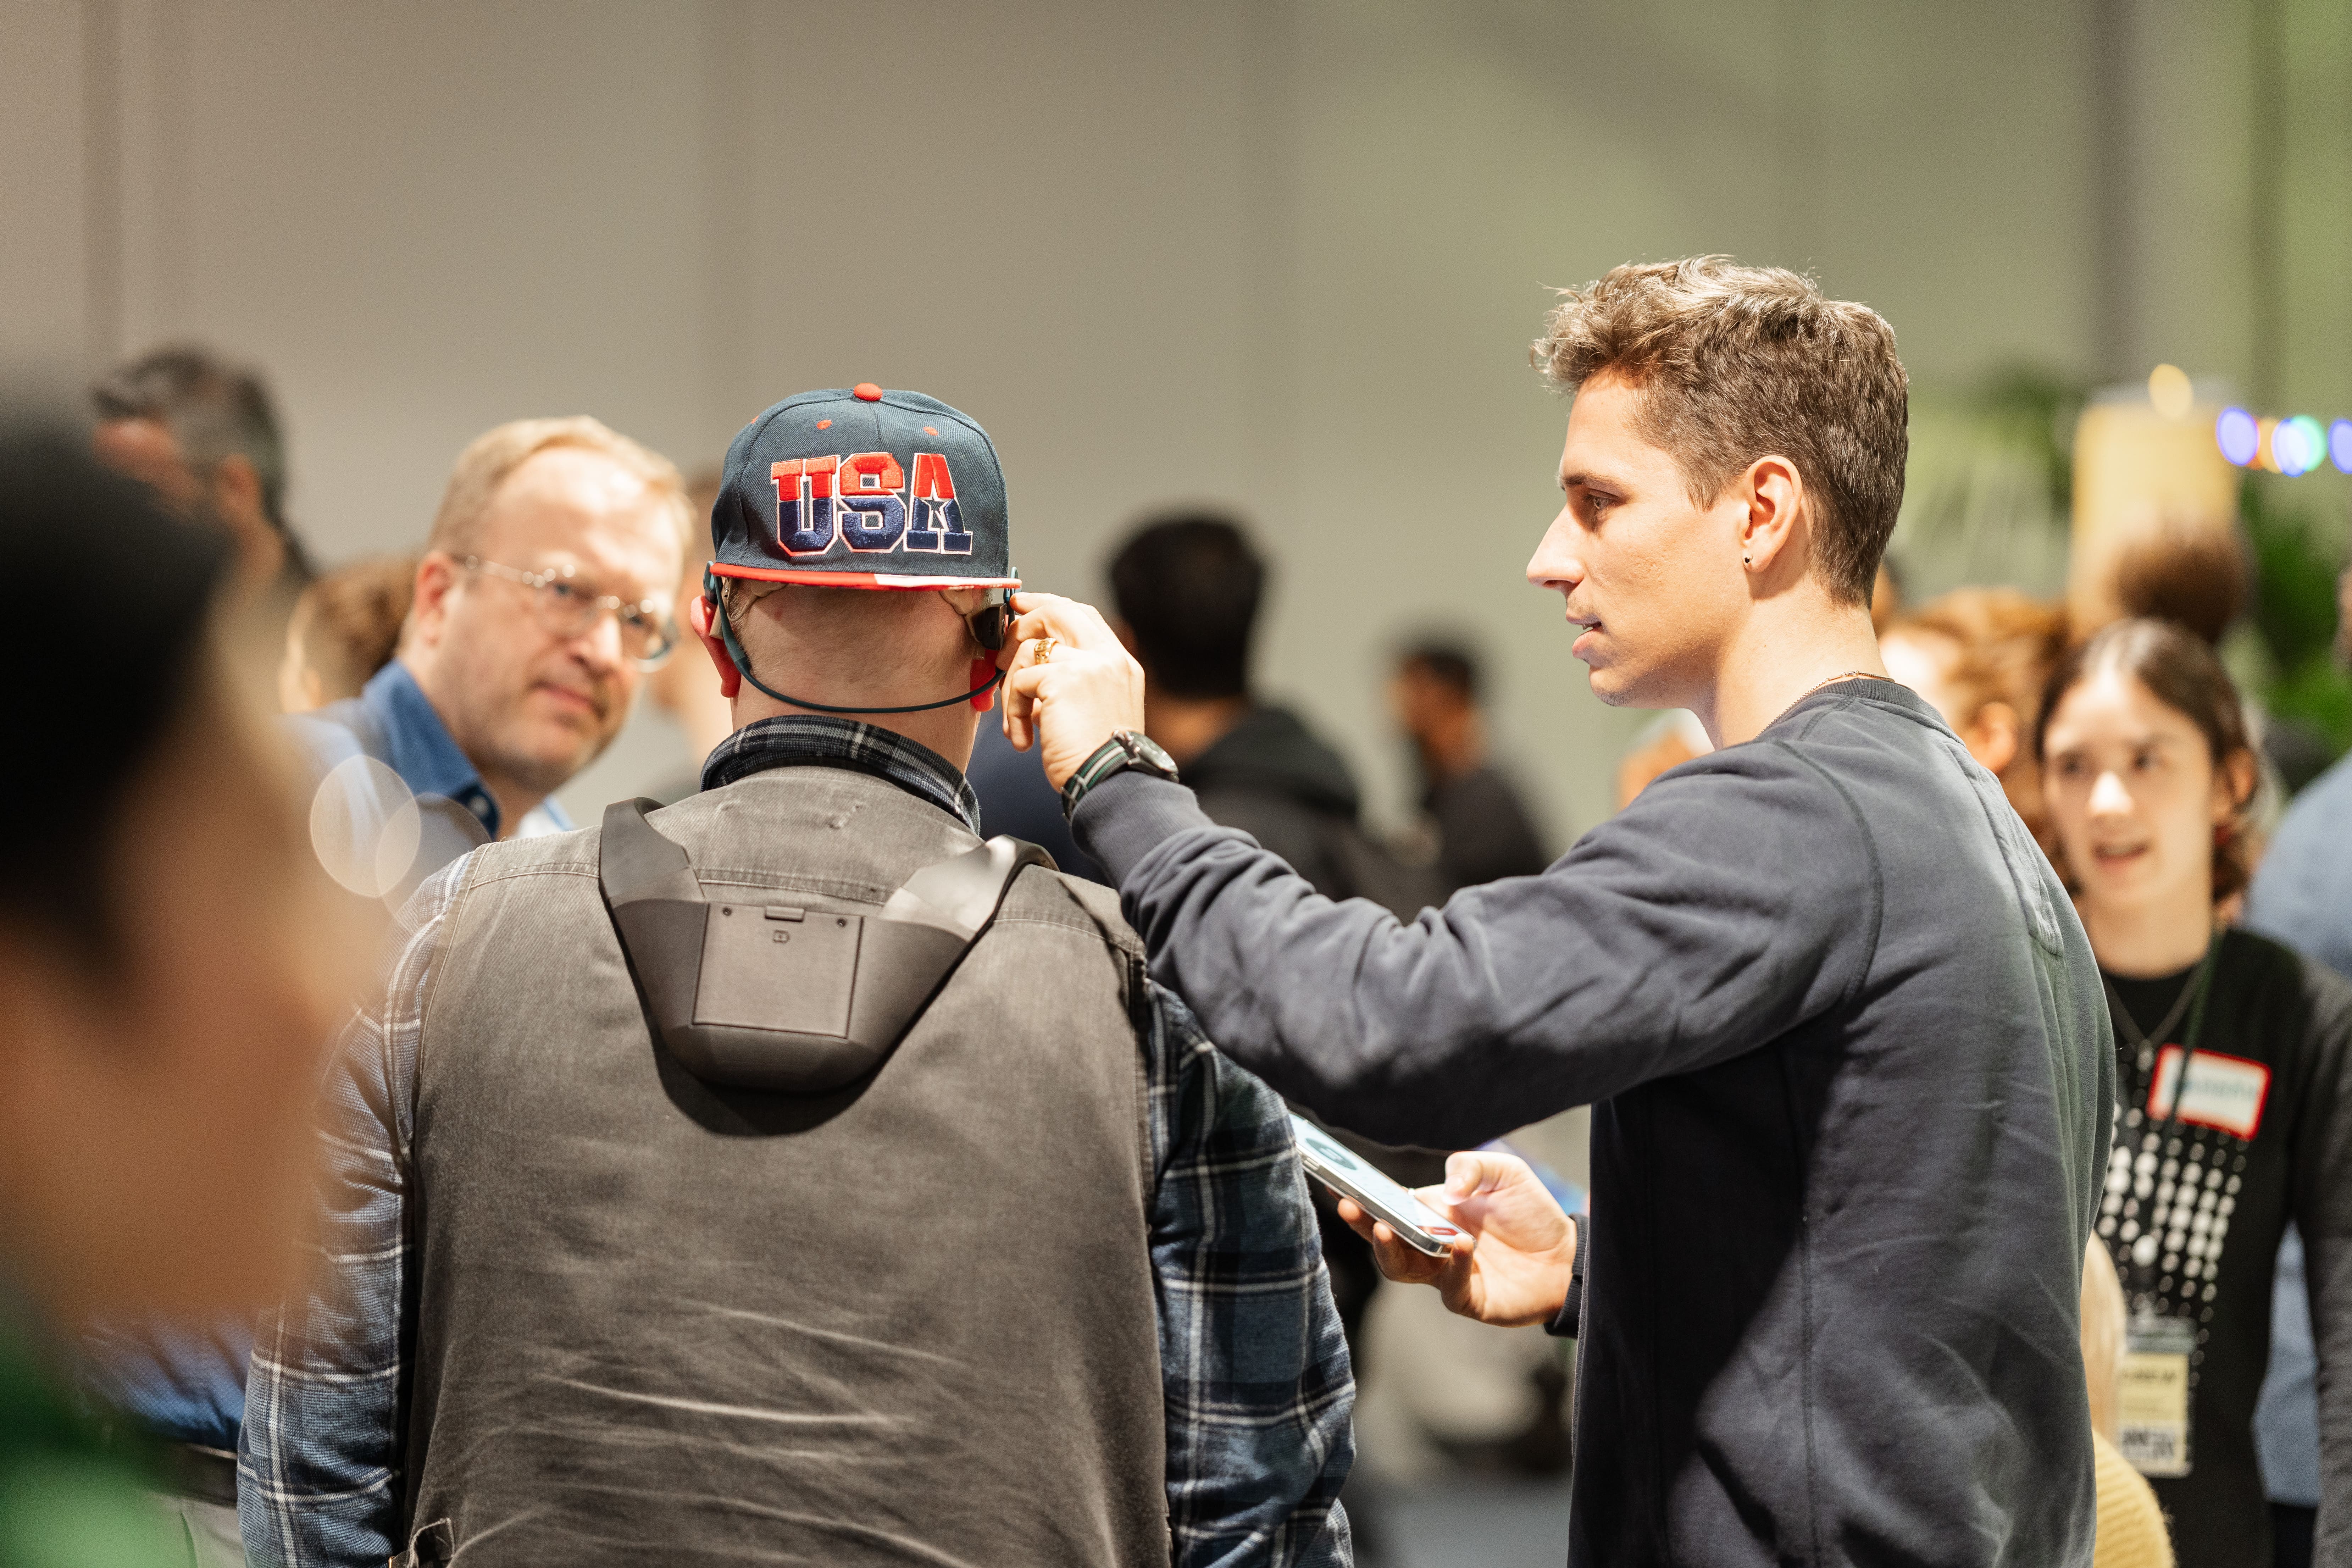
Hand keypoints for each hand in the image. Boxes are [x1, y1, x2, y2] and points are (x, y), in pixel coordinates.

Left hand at [998, 593, 1146, 789]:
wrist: (1112, 782)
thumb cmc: (1101, 759)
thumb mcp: (1095, 711)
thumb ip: (1073, 685)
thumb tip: (1032, 676)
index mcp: (1120, 663)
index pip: (1083, 615)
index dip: (1049, 606)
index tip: (1023, 608)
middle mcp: (1107, 657)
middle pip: (1059, 612)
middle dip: (1024, 621)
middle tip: (1002, 649)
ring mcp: (1087, 665)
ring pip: (1029, 651)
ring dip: (1011, 686)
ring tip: (1016, 721)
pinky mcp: (1062, 680)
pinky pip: (1020, 681)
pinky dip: (1013, 711)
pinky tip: (1023, 738)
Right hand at [1337, 1151, 1575, 1327]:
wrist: (1567, 1254)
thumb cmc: (1529, 1212)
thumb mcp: (1504, 1172)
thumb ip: (1470, 1167)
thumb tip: (1445, 1191)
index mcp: (1430, 1213)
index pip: (1387, 1205)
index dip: (1361, 1198)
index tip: (1337, 1184)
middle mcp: (1430, 1245)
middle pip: (1384, 1241)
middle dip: (1362, 1225)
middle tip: (1351, 1207)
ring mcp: (1445, 1274)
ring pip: (1403, 1269)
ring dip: (1393, 1249)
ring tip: (1387, 1228)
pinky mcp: (1468, 1299)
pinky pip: (1450, 1289)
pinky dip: (1452, 1267)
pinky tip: (1460, 1247)